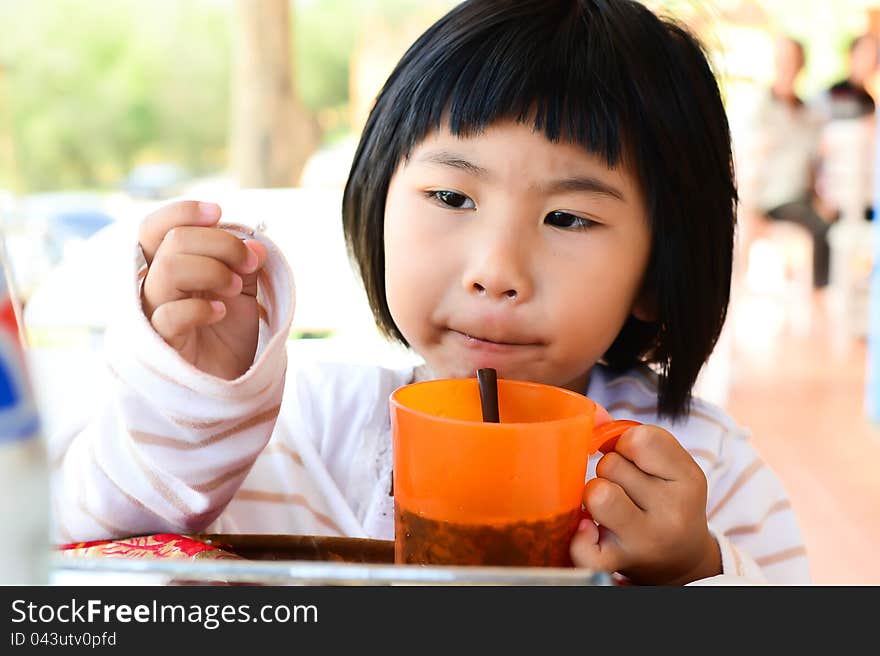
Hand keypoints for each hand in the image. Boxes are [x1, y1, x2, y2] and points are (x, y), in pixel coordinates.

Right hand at [139, 200, 268, 379]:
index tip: (218, 214)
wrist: (233, 381)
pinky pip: (168, 315)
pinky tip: (220, 313)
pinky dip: (201, 308)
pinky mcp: (159, 344)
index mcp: (167, 266)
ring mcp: (152, 314)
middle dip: (220, 244)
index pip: (155, 227)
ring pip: (168, 270)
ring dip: (212, 270)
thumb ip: (242, 261)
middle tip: (249, 262)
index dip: (183, 212)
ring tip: (233, 288)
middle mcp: (152, 286)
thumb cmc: (229, 333)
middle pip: (173, 242)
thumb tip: (252, 242)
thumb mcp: (241, 289)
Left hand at [570, 424, 720, 584]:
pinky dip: (579, 539)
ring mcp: (645, 540)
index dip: (626, 444)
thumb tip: (593, 413)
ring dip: (594, 494)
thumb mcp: (669, 465)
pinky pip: (584, 548)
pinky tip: (589, 531)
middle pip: (611, 465)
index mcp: (688, 479)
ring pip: (596, 494)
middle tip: (624, 487)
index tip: (634, 460)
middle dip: (609, 470)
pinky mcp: (618, 563)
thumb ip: (633, 434)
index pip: (639, 439)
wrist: (681, 561)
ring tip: (608, 506)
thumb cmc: (666, 500)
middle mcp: (672, 512)